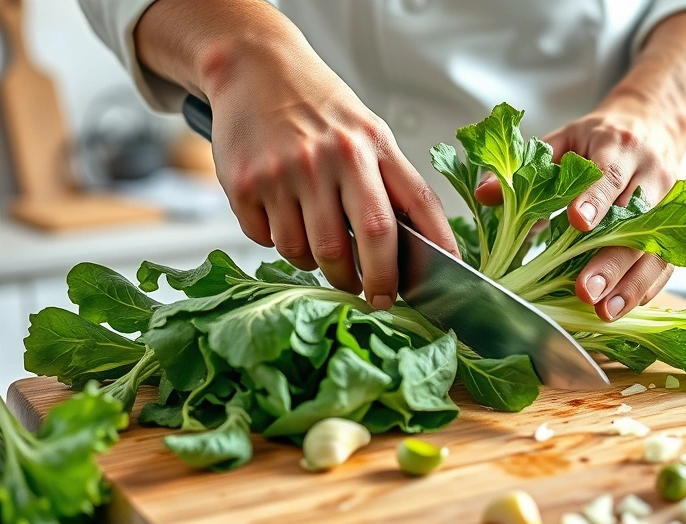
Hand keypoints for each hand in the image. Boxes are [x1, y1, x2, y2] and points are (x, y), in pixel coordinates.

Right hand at [204, 40, 458, 308]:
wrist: (254, 66)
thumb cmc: (317, 106)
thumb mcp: (366, 131)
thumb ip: (391, 181)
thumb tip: (422, 247)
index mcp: (371, 144)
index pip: (416, 204)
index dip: (435, 248)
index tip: (439, 284)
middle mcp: (332, 157)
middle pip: (362, 242)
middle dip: (372, 281)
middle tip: (372, 294)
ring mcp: (286, 172)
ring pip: (308, 253)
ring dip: (317, 264)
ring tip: (319, 245)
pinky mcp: (246, 185)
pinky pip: (267, 241)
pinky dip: (277, 242)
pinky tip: (281, 216)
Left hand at [475, 95, 681, 320]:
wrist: (654, 124)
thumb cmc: (598, 139)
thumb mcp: (562, 141)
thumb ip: (527, 168)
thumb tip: (484, 194)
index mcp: (618, 146)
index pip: (609, 174)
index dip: (595, 199)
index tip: (576, 223)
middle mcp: (651, 173)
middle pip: (636, 220)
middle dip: (610, 259)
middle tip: (585, 290)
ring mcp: (669, 204)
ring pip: (656, 248)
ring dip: (632, 283)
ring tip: (606, 311)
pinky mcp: (676, 228)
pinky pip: (667, 262)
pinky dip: (647, 287)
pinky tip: (625, 307)